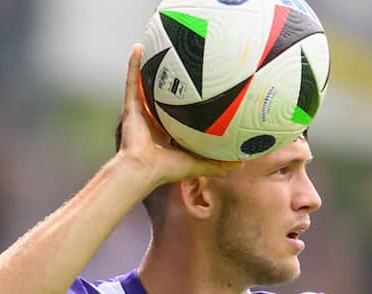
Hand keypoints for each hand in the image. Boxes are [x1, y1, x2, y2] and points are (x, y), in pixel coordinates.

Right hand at [117, 44, 238, 186]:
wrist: (142, 170)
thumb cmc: (167, 170)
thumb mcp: (199, 164)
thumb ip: (218, 164)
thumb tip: (243, 161)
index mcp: (165, 133)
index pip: (176, 115)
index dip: (184, 104)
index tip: (197, 91)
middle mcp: (151, 120)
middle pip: (160, 96)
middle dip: (167, 82)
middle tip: (179, 63)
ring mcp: (139, 112)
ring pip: (144, 83)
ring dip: (148, 66)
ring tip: (156, 46)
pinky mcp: (129, 106)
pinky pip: (132, 80)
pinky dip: (134, 63)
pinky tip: (139, 46)